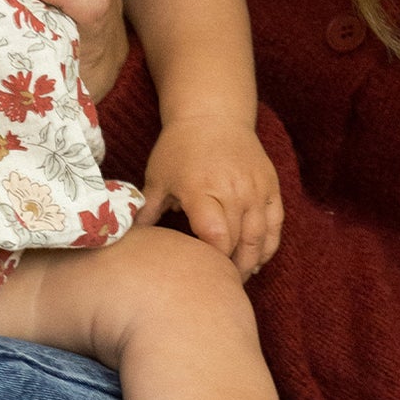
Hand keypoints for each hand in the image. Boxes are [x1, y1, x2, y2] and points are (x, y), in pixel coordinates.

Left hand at [142, 115, 283, 278]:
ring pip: (260, 238)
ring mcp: (256, 190)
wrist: (213, 114)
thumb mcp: (157, 177)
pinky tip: (257, 259)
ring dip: (251, 262)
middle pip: (238, 243)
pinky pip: (275, 224)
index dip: (211, 262)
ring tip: (238, 278)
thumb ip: (147, 211)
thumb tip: (123, 241)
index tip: (201, 274)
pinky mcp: (271, 187)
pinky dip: (268, 245)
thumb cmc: (180, 147)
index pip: (215, 237)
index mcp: (203, 190)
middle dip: (229, 269)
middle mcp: (234, 191)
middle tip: (217, 285)